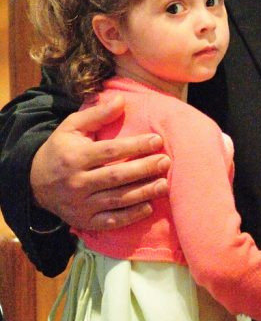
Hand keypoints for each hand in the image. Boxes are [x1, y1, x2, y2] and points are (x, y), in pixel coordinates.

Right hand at [30, 94, 169, 231]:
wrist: (35, 184)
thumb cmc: (61, 150)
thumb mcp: (72, 127)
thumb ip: (97, 114)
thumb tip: (122, 99)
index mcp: (74, 157)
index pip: (110, 151)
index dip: (135, 146)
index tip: (157, 141)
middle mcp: (76, 182)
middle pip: (116, 176)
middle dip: (144, 169)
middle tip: (165, 162)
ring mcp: (80, 205)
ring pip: (117, 200)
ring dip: (143, 192)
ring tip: (164, 184)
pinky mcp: (84, 221)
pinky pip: (111, 221)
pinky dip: (130, 216)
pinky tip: (149, 207)